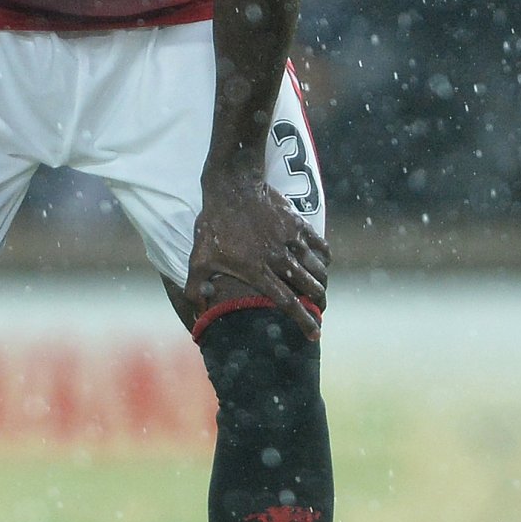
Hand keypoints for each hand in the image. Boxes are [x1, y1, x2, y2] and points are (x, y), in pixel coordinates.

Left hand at [187, 167, 327, 322]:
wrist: (232, 187)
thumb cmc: (213, 224)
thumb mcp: (198, 258)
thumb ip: (196, 287)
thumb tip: (197, 311)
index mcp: (257, 271)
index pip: (287, 302)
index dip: (303, 320)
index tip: (315, 334)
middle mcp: (278, 259)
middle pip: (309, 287)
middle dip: (318, 302)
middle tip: (319, 309)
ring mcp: (290, 240)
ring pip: (317, 268)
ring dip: (321, 281)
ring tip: (320, 289)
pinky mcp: (297, 224)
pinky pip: (320, 244)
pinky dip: (324, 256)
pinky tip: (323, 262)